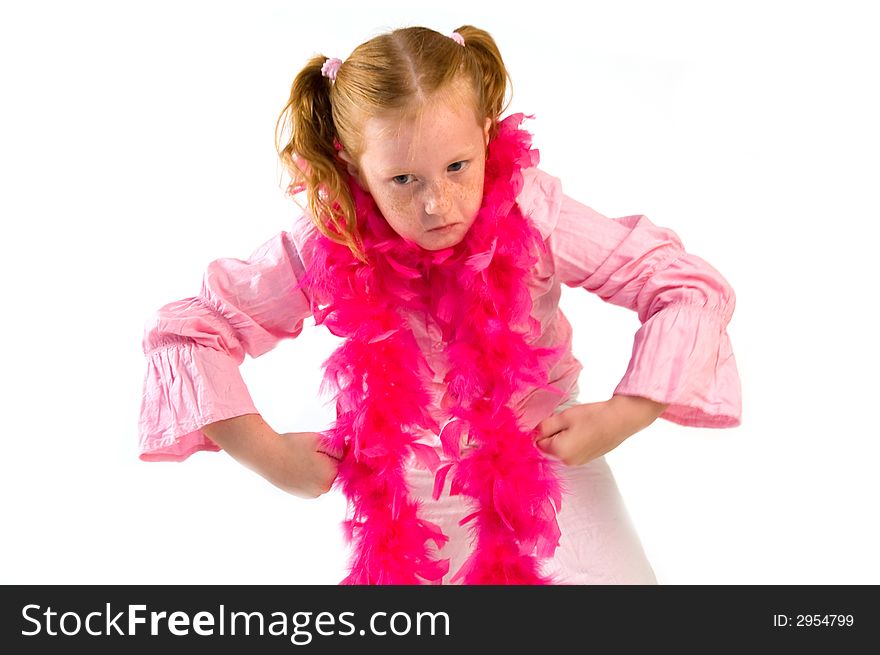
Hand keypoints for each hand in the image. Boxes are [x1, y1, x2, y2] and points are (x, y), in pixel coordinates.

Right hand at [262, 431, 341, 498]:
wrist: (268, 456)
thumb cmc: (293, 445)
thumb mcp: (320, 440)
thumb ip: (340, 448)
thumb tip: (352, 452)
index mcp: (330, 474)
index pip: (342, 461)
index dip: (332, 451)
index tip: (319, 448)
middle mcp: (324, 488)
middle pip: (334, 471)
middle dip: (327, 461)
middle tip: (309, 453)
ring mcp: (313, 494)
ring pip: (324, 478)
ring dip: (319, 469)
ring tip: (302, 460)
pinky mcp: (304, 496)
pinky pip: (315, 484)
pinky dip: (311, 477)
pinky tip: (298, 468)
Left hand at [534, 395, 667, 465]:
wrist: (621, 420)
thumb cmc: (592, 416)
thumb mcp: (564, 417)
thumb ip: (545, 426)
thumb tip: (534, 433)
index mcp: (559, 452)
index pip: (538, 442)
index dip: (543, 430)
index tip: (554, 420)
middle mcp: (567, 461)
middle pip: (549, 447)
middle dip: (553, 434)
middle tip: (567, 421)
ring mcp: (579, 462)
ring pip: (561, 448)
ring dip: (564, 437)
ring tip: (578, 424)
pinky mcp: (588, 458)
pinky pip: (572, 450)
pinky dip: (574, 441)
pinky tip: (585, 430)